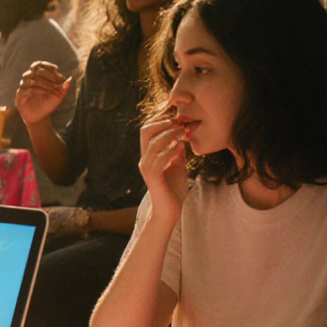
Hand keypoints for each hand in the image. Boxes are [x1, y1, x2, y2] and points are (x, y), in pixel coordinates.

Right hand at [16, 61, 70, 125]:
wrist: (40, 118)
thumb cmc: (48, 105)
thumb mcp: (59, 96)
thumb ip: (64, 87)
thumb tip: (71, 78)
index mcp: (36, 77)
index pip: (38, 65)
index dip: (47, 65)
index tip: (56, 70)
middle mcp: (28, 80)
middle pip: (35, 70)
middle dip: (47, 74)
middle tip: (57, 81)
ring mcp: (23, 88)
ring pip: (30, 79)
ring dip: (43, 82)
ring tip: (52, 88)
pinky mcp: (19, 96)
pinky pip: (25, 89)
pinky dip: (36, 90)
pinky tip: (44, 93)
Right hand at [138, 108, 188, 225]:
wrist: (169, 211)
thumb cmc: (173, 189)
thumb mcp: (177, 165)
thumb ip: (176, 151)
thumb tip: (182, 136)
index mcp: (149, 154)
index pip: (147, 129)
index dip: (159, 118)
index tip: (175, 114)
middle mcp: (144, 159)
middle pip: (145, 131)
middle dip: (162, 122)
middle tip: (178, 121)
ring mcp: (147, 168)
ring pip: (152, 142)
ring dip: (169, 134)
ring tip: (182, 131)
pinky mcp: (153, 177)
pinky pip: (159, 159)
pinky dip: (170, 150)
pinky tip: (181, 147)